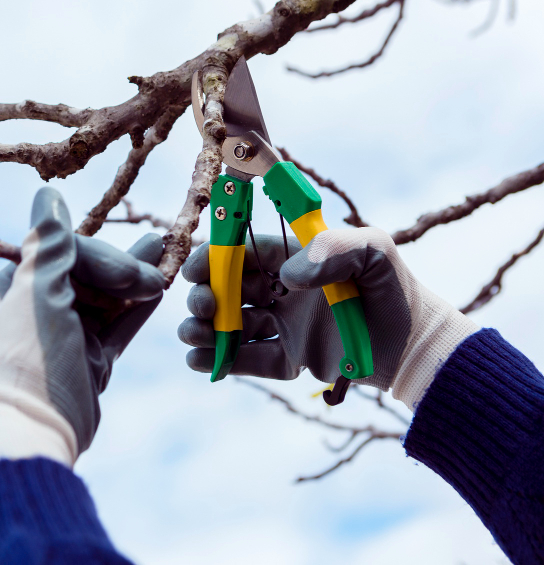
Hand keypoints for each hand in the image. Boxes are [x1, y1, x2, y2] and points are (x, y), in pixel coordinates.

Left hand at [0, 187, 165, 476]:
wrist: (35, 429)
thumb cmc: (28, 356)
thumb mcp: (38, 293)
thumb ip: (49, 244)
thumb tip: (48, 194)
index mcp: (14, 286)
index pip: (63, 250)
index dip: (99, 255)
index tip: (128, 271)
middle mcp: (37, 305)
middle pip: (88, 271)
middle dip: (123, 267)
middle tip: (157, 272)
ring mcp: (67, 333)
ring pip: (108, 296)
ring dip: (136, 278)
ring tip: (168, 252)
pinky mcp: (90, 358)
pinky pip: (118, 325)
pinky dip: (138, 309)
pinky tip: (162, 291)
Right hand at [178, 228, 477, 408]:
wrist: (417, 347)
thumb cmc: (394, 289)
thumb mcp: (373, 252)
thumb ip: (332, 248)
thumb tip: (287, 276)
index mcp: (294, 260)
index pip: (243, 253)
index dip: (214, 259)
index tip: (195, 270)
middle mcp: (284, 291)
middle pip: (229, 290)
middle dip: (206, 297)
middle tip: (203, 308)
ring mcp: (285, 326)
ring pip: (233, 326)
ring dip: (206, 330)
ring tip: (192, 336)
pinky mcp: (291, 360)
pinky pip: (251, 360)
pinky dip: (224, 361)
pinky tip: (201, 361)